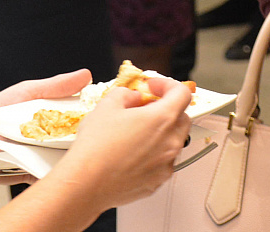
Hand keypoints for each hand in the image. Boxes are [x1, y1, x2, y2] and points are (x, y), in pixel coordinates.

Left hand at [0, 69, 92, 169]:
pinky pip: (53, 174)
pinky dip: (59, 171)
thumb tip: (86, 75)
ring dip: (77, 153)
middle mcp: (57, 138)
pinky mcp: (38, 173)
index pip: (85, 114)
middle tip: (99, 128)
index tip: (111, 106)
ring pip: (71, 157)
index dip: (99, 111)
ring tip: (84, 147)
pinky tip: (65, 166)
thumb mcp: (26, 92)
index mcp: (57, 116)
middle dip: (92, 133)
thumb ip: (55, 86)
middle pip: (83, 137)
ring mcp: (48, 157)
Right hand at [45, 74, 191, 208]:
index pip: (182, 93)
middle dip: (166, 109)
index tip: (154, 87)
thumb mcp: (107, 105)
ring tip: (135, 132)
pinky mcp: (158, 181)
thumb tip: (132, 97)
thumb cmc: (95, 148)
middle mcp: (170, 142)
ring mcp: (166, 164)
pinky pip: (163, 162)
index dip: (168, 85)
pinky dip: (154, 154)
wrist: (86, 183)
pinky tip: (132, 153)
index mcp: (162, 119)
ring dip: (161, 132)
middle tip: (145, 108)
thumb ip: (126, 94)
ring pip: (174, 141)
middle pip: (182, 117)